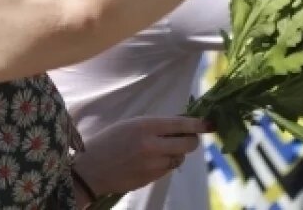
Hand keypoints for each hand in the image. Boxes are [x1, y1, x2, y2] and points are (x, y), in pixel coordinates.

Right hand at [74, 115, 207, 196]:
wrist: (91, 170)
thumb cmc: (109, 141)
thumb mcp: (131, 124)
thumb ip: (155, 125)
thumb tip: (181, 125)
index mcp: (145, 127)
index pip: (181, 124)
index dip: (199, 124)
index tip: (210, 124)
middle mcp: (152, 146)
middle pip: (188, 144)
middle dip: (191, 140)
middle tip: (187, 136)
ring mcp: (153, 165)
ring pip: (179, 158)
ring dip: (176, 152)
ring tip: (160, 148)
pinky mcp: (151, 179)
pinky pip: (168, 169)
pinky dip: (166, 163)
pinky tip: (151, 160)